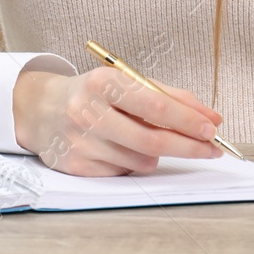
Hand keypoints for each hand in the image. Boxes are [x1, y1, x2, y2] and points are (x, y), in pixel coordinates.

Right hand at [12, 67, 223, 175]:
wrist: (42, 109)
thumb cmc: (93, 93)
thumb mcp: (124, 81)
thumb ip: (167, 95)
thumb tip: (208, 117)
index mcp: (103, 83)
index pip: (154, 104)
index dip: (186, 119)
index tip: (210, 127)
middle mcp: (89, 112)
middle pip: (151, 139)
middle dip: (188, 146)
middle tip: (211, 147)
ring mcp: (82, 142)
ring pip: (141, 160)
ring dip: (157, 154)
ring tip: (147, 139)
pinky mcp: (78, 167)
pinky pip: (124, 171)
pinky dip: (134, 162)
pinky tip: (122, 148)